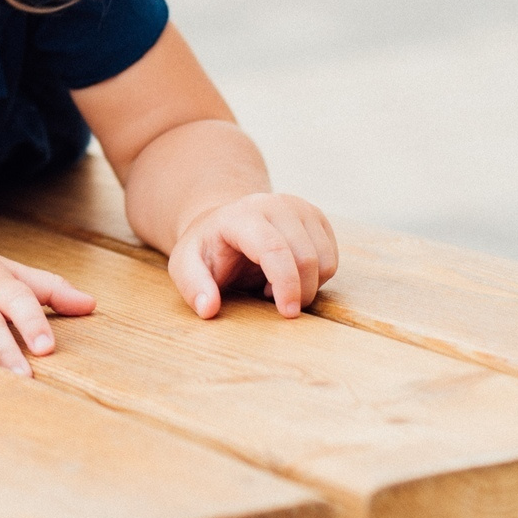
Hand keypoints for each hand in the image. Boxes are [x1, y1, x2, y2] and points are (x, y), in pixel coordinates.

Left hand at [168, 193, 337, 318]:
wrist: (224, 224)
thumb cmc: (208, 250)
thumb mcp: (185, 266)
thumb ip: (193, 286)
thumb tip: (208, 309)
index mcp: (242, 216)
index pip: (275, 249)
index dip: (286, 284)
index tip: (287, 313)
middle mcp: (275, 204)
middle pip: (306, 258)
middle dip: (298, 293)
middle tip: (272, 303)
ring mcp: (299, 207)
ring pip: (325, 261)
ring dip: (307, 285)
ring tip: (275, 284)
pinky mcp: (316, 216)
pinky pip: (332, 259)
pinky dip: (317, 277)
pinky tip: (290, 273)